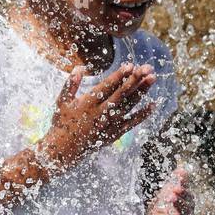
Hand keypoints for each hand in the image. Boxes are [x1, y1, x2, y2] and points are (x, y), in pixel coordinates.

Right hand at [36, 62, 156, 171]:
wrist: (64, 149)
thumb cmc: (61, 122)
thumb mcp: (61, 101)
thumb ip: (70, 84)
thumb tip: (79, 68)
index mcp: (88, 102)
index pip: (107, 86)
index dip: (120, 75)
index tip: (131, 65)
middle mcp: (101, 112)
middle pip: (122, 93)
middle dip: (136, 79)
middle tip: (148, 68)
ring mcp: (110, 124)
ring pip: (130, 105)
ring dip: (142, 91)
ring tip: (152, 78)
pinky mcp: (115, 133)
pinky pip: (132, 122)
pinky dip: (143, 114)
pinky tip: (153, 104)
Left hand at [148, 165, 192, 214]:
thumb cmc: (164, 203)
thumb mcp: (169, 190)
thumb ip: (177, 180)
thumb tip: (182, 169)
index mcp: (187, 203)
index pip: (188, 197)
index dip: (183, 192)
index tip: (175, 186)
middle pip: (186, 209)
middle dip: (179, 202)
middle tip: (170, 195)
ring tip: (172, 211)